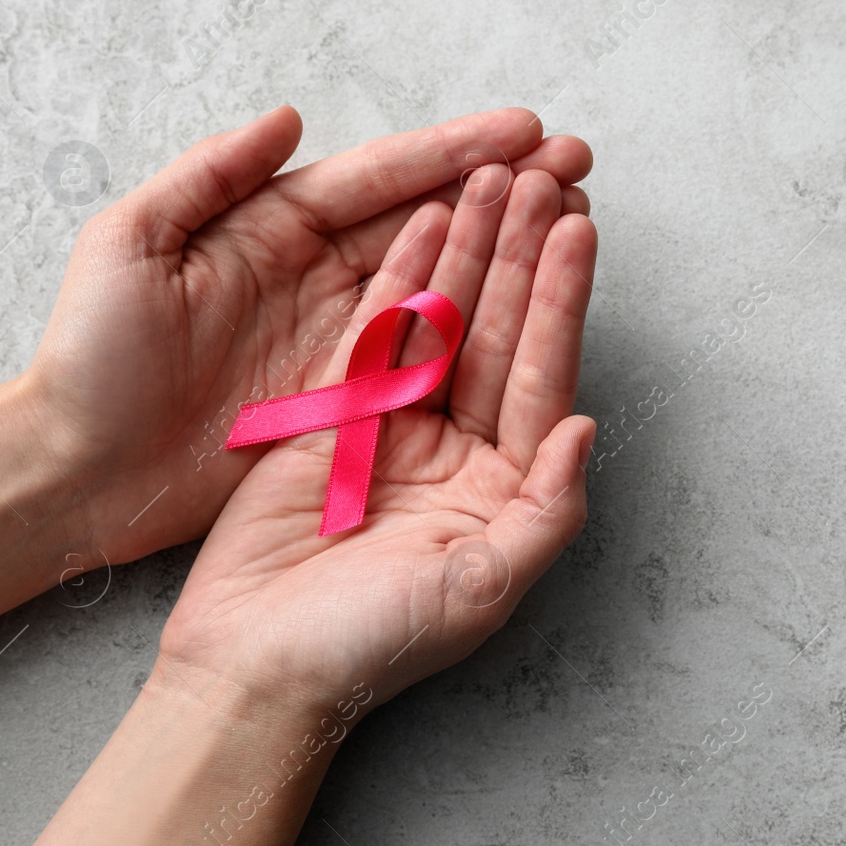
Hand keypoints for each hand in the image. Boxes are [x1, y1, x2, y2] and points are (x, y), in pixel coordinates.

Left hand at [23, 107, 590, 564]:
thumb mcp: (128, 245)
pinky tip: (527, 297)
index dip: (453, 151)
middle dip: (504, 188)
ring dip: (508, 246)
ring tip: (571, 214)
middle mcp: (319, 274)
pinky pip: (428, 350)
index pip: (380, 177)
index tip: (524, 130)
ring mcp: (342, 337)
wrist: (79, 471)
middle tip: (576, 162)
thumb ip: (208, 175)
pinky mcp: (351, 398)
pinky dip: (480, 317)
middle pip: (429, 218)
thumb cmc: (91, 357)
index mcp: (273, 227)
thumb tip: (288, 117)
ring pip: (443, 278)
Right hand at [155, 164, 596, 716]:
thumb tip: (588, 427)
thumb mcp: (481, 590)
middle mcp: (460, 447)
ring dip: (470, 249)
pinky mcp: (337, 414)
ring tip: (490, 176)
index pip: (542, 377)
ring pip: (443, 317)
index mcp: (503, 486)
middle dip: (520, 254)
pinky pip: (375, 332)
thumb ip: (547, 509)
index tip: (577, 233)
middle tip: (539, 176)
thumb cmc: (372, 645)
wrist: (256, 668)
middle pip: (499, 332)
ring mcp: (397, 425)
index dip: (560, 303)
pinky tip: (424, 220)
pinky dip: (398, 277)